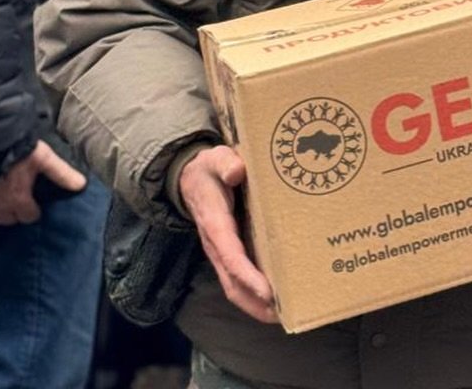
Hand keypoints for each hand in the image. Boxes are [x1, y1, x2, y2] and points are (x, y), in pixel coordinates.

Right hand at [0, 139, 85, 228]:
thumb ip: (61, 172)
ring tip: (0, 201)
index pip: (30, 216)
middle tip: (15, 198)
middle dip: (14, 211)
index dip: (33, 209)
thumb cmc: (14, 148)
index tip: (32, 201)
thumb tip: (81, 185)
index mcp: (18, 199)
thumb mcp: (42, 156)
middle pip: (10, 219)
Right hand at [179, 145, 277, 323]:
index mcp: (215, 222)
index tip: (268, 292)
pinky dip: (252, 294)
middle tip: (281, 314)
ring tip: (280, 315)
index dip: (248, 276)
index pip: (231, 255)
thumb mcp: (216, 157)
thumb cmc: (209, 168)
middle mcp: (215, 244)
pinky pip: (236, 279)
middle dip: (254, 301)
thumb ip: (225, 162)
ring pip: (233, 286)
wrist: (190, 177)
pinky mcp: (225, 252)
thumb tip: (237, 171)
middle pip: (232, 282)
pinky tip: (272, 299)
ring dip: (254, 304)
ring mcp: (219, 251)